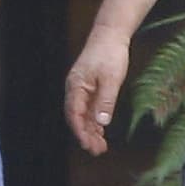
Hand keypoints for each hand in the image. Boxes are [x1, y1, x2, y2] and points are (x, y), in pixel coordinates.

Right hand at [64, 25, 131, 155]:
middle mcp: (76, 90)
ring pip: (84, 116)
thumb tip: (101, 123)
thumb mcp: (111, 78)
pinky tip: (101, 134)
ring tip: (100, 147)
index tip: (87, 144)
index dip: (79, 130)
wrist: (111, 35)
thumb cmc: (109, 53)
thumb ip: (106, 100)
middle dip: (85, 135)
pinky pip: (90, 110)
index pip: (73, 113)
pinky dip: (95, 122)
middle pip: (77, 118)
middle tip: (97, 151)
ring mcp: (83, 90)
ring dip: (91, 131)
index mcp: (75, 86)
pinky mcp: (91, 89)